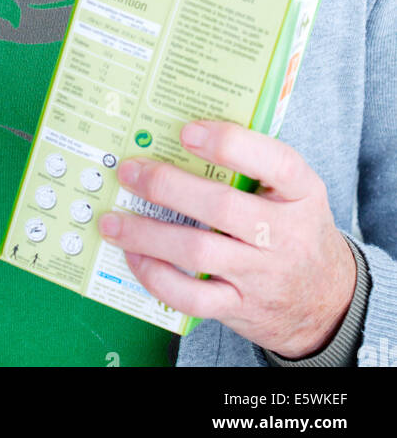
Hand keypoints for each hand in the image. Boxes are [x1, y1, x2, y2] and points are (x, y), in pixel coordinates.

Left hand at [97, 120, 356, 358]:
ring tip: (112, 220)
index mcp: (301, 192)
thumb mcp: (294, 191)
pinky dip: (157, 276)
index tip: (187, 130)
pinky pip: (192, 297)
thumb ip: (256, 163)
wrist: (326, 300)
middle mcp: (283, 233)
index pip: (275, 162)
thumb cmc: (295, 228)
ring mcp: (261, 274)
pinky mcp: (239, 307)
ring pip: (198, 251)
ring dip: (147, 234)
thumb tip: (184, 133)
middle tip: (130, 172)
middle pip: (220, 206)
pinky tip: (135, 257)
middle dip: (166, 186)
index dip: (230, 144)